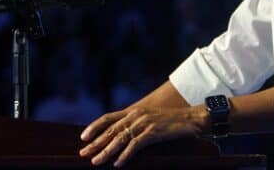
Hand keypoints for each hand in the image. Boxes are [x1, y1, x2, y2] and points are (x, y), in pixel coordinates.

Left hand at [78, 104, 206, 166]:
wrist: (190, 119)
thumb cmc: (170, 121)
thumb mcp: (148, 118)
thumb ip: (134, 123)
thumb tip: (120, 134)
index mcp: (133, 110)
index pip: (107, 118)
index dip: (94, 127)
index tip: (83, 137)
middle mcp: (135, 115)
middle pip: (110, 130)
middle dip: (95, 143)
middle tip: (83, 153)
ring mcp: (143, 123)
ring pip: (119, 139)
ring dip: (106, 151)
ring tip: (96, 161)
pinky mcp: (152, 132)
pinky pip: (135, 145)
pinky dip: (125, 155)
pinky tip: (118, 163)